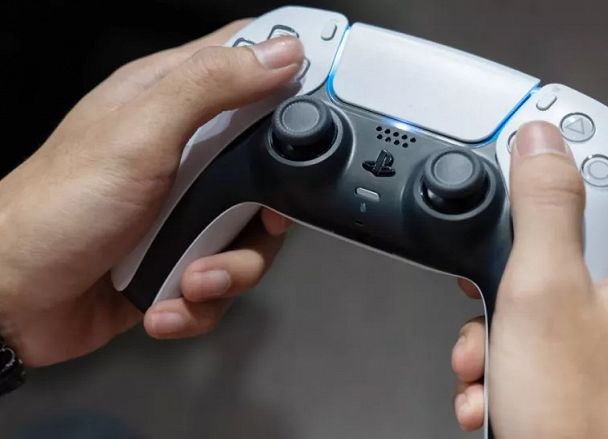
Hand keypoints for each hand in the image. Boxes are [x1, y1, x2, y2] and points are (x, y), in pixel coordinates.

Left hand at [0, 20, 304, 366]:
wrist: (11, 299)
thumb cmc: (54, 209)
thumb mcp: (140, 133)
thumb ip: (212, 86)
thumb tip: (281, 53)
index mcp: (171, 102)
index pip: (248, 62)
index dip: (292, 73)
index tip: (318, 106)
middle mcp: (184, 153)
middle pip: (271, 163)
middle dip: (267, 207)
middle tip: (249, 217)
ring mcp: (184, 210)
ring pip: (254, 234)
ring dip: (229, 270)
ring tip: (192, 276)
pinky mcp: (181, 259)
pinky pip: (224, 279)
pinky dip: (200, 301)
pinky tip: (167, 299)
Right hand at [450, 122, 607, 437]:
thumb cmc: (584, 420)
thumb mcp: (545, 292)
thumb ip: (546, 205)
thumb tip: (544, 142)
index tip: (568, 139)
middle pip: (601, 241)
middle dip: (531, 254)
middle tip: (498, 263)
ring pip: (573, 302)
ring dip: (513, 320)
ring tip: (485, 353)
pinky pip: (569, 349)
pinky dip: (524, 359)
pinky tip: (494, 391)